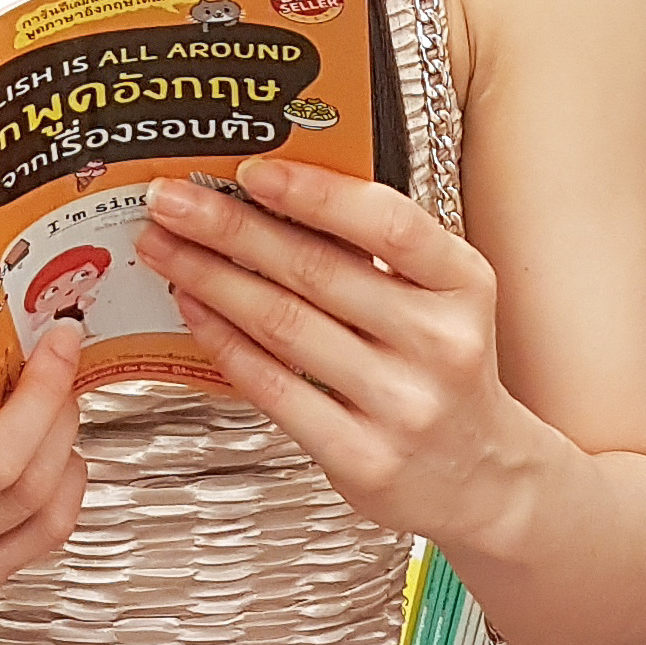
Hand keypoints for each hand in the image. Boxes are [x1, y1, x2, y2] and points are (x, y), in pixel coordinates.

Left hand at [143, 159, 540, 549]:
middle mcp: (440, 344)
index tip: (251, 170)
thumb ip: (377, 252)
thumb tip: (270, 195)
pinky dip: (224, 342)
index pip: (388, 223)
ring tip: (166, 250)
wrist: (479, 474)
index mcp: (464, 285)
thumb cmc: (443, 371)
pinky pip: (273, 387)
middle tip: (173, 201)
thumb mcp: (440, 297)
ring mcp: (402, 405)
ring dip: (210, 279)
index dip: (314, 192)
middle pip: (316, 270)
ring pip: (284, 325)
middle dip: (229, 227)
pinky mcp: (362, 457)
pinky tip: (195, 310)